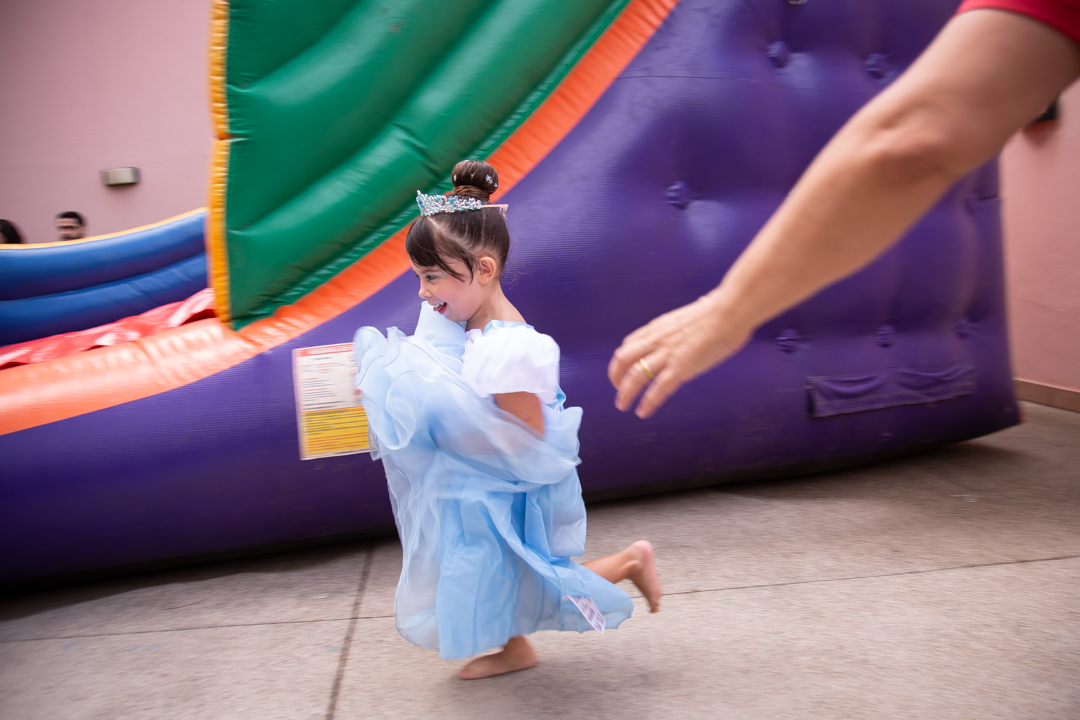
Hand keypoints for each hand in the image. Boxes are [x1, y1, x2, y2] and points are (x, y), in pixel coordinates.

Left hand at [608, 294, 750, 418]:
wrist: (730, 311)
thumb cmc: (718, 310)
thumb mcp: (688, 316)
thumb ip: (682, 326)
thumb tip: (692, 321)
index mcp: (658, 327)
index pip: (629, 344)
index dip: (622, 359)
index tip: (623, 370)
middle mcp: (657, 340)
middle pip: (623, 359)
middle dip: (616, 376)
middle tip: (618, 389)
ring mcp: (667, 354)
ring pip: (635, 376)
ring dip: (625, 393)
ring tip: (622, 405)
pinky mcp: (681, 368)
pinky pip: (658, 389)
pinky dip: (648, 402)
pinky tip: (643, 412)